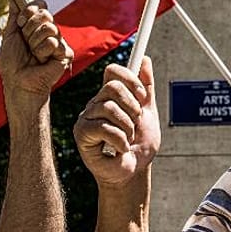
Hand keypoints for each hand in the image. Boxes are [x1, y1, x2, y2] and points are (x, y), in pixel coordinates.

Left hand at [0, 0, 72, 112]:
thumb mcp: (10, 34)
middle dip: (30, 26)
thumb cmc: (13, 63)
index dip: (30, 9)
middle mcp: (49, 31)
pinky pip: (53, 42)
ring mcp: (58, 41)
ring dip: (35, 41)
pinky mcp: (65, 53)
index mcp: (36, 25)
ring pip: (49, 27)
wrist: (19, 82)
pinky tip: (42, 61)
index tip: (21, 21)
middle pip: (45, 13)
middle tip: (26, 40)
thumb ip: (15, 14)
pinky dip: (43, 51)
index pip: (39, 5)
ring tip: (33, 54)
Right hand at [75, 58, 158, 187]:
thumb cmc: (139, 144)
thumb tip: (145, 59)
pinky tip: (121, 149)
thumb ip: (146, 88)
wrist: (134, 171)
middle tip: (136, 122)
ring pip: (109, 108)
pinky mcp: (82, 134)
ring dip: (128, 127)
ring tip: (128, 139)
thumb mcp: (148, 113)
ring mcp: (86, 118)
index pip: (112, 72)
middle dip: (132, 106)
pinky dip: (120, 140)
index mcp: (109, 96)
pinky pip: (104, 127)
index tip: (142, 96)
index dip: (130, 79)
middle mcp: (95, 104)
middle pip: (112, 87)